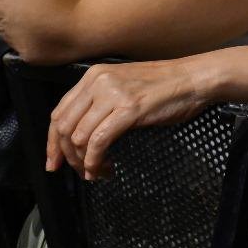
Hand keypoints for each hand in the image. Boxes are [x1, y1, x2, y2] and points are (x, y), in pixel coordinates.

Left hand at [46, 59, 213, 179]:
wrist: (196, 79)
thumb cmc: (166, 87)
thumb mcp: (124, 88)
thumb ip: (100, 104)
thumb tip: (80, 136)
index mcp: (94, 76)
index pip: (59, 112)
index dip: (52, 142)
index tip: (55, 161)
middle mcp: (98, 82)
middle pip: (64, 127)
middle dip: (66, 155)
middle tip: (77, 171)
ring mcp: (113, 94)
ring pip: (79, 137)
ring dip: (83, 161)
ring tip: (97, 170)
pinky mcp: (129, 108)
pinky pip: (98, 141)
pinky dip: (95, 160)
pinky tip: (102, 168)